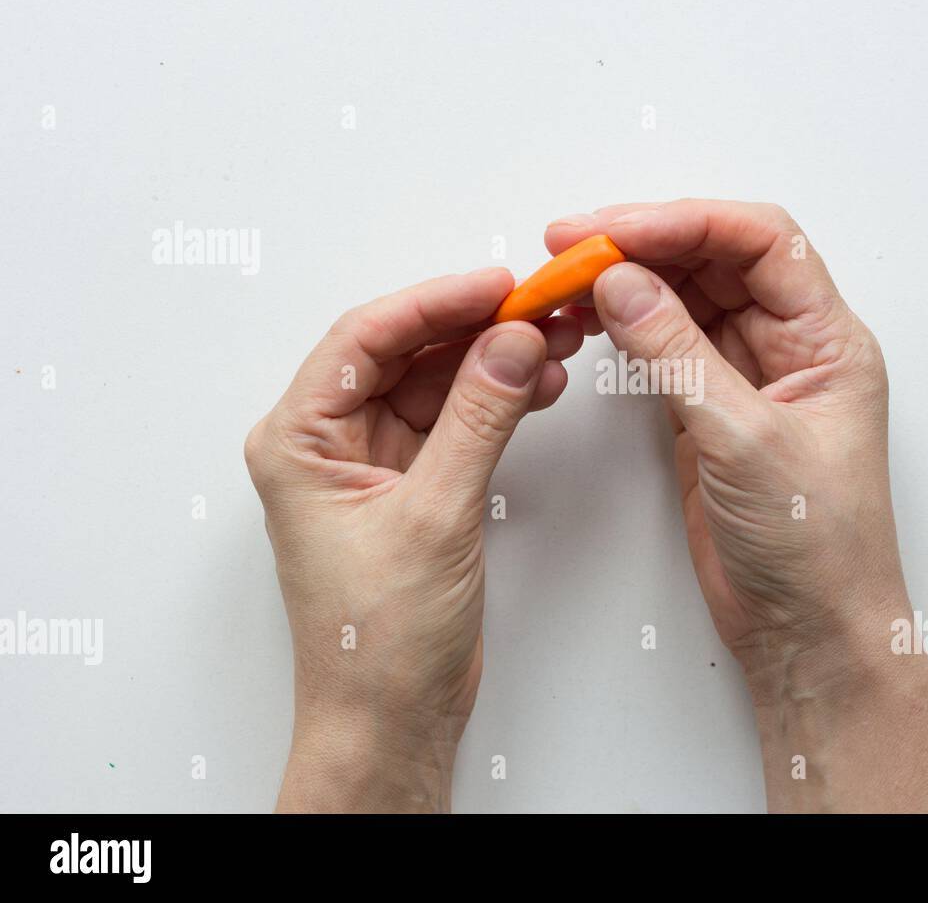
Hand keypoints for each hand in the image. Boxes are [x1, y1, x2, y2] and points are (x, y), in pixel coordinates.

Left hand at [244, 268, 580, 811]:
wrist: (391, 718)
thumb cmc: (377, 641)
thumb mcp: (434, 515)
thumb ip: (477, 419)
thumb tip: (510, 341)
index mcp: (299, 441)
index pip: (365, 339)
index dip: (435, 302)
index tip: (497, 284)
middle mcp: (329, 444)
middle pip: (404, 353)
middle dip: (475, 327)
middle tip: (539, 306)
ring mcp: (374, 464)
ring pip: (436, 384)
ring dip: (494, 362)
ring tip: (553, 341)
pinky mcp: (414, 486)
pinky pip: (457, 421)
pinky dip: (499, 401)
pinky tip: (538, 385)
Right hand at [547, 200, 927, 811]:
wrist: (809, 632)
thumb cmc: (815, 548)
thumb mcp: (745, 440)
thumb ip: (679, 354)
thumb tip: (622, 280)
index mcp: (827, 341)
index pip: (761, 243)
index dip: (686, 222)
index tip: (614, 230)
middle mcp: (790, 349)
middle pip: (716, 262)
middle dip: (644, 244)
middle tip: (569, 244)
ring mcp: (746, 380)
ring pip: (685, 302)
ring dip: (628, 284)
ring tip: (564, 279)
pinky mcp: (708, 414)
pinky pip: (664, 349)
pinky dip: (624, 330)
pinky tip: (588, 320)